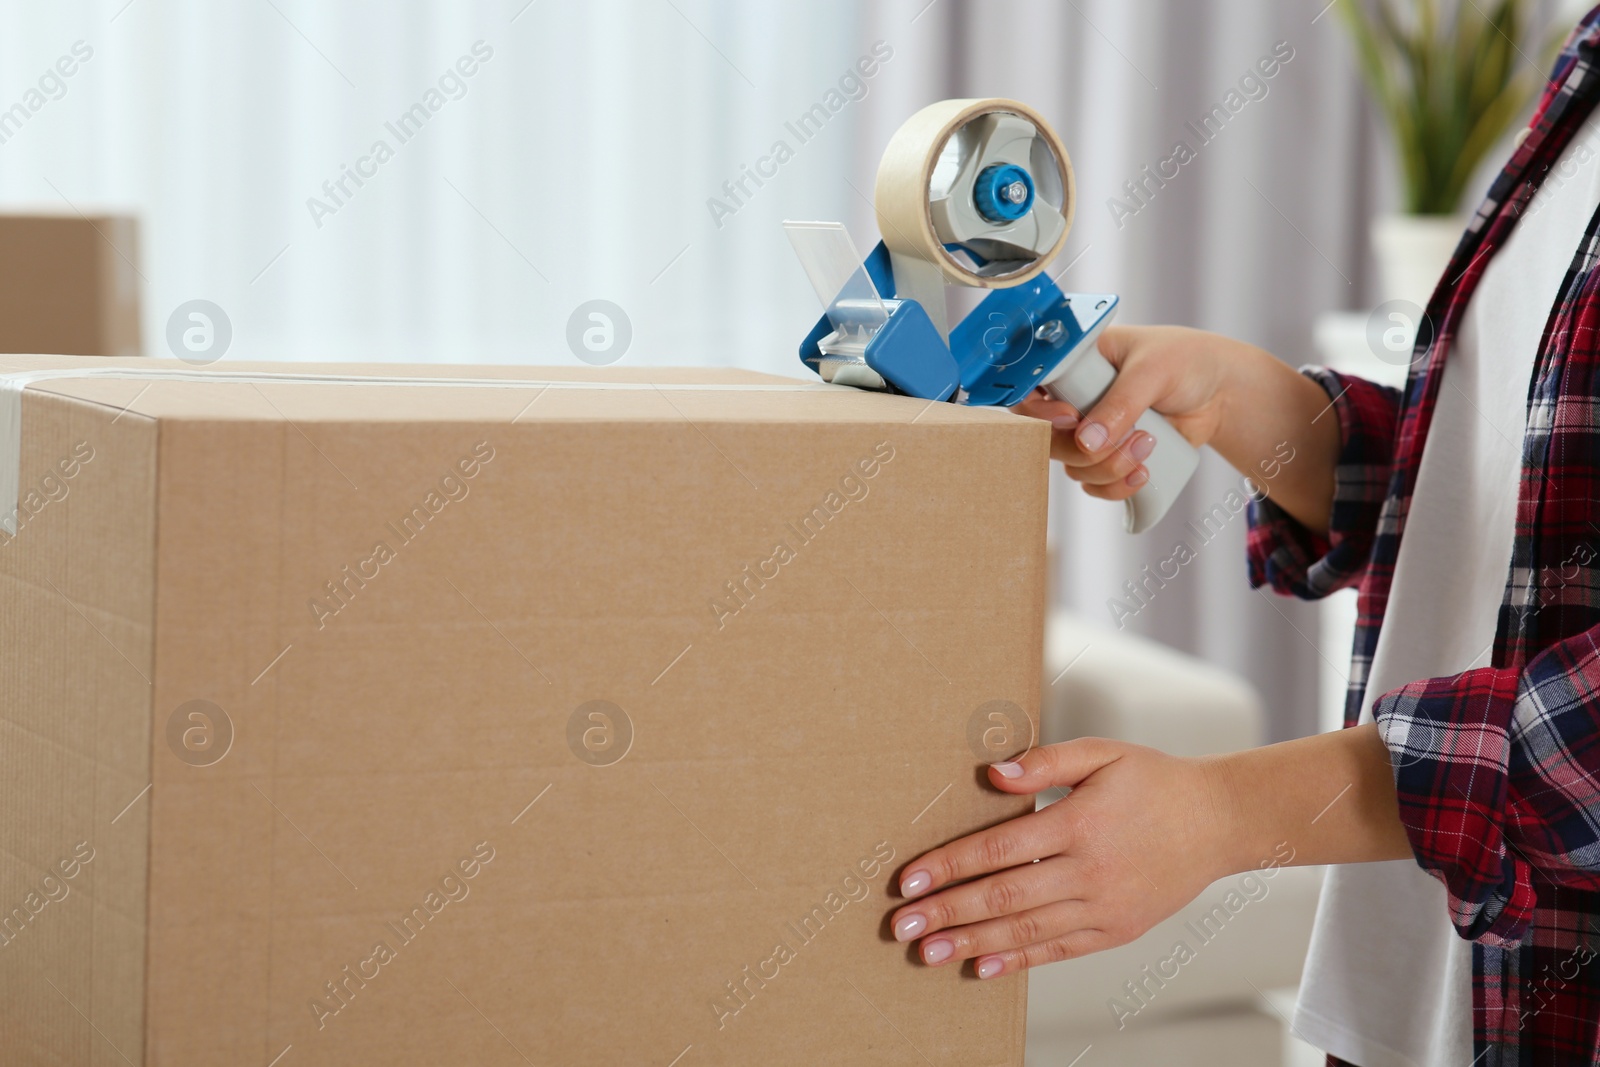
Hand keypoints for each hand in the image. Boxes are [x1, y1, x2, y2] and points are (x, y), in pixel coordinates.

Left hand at [888, 739, 1234, 978]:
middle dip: (947, 912)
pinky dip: (1017, 962)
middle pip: (1004, 897)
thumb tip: (993, 774)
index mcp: (1080, 823)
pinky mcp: (1117, 931)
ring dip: (971, 943)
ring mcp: (1105, 908)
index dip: (949, 866)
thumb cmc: (1155, 780)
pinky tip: (980, 966)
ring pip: (1026, 931)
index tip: (908, 879)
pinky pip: (1058, 951)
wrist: (1220, 822)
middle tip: (901, 926)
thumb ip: (1044, 761)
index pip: (999, 849)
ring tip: (927, 952)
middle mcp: (1090, 872)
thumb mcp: (1102, 752)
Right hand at [1012, 325, 1234, 502]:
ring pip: (1074, 467)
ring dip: (1109, 467)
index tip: (1072, 419)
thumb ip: (1121, 402)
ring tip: (1149, 443)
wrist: (1221, 391)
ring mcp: (1091, 431)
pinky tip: (1143, 473)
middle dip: (1085, 449)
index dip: (1040, 412)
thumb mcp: (1153, 370)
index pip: (1031, 390)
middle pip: (1049, 439)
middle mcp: (1075, 399)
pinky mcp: (1110, 456)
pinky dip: (1115, 488)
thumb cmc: (1186, 361)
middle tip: (1127, 435)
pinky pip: (1095, 486)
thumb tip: (1087, 442)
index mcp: (1075, 363)